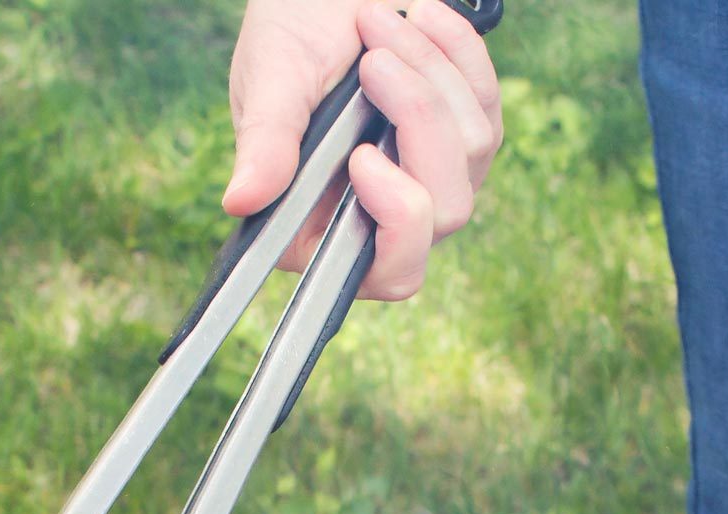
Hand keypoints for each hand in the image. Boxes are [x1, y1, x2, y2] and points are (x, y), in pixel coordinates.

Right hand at [223, 0, 503, 301]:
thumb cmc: (290, 38)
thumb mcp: (271, 82)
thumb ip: (265, 142)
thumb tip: (242, 200)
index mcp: (327, 228)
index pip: (389, 273)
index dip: (397, 226)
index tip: (362, 156)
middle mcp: (386, 214)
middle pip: (445, 212)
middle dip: (418, 123)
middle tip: (371, 60)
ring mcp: (433, 178)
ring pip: (471, 151)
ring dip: (427, 72)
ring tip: (375, 22)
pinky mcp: (466, 135)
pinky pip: (486, 106)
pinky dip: (456, 53)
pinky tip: (419, 18)